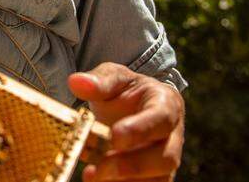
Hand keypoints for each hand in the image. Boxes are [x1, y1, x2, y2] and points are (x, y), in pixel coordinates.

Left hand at [68, 62, 184, 180]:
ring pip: (157, 180)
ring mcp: (165, 160)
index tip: (115, 136)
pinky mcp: (154, 178)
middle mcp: (172, 136)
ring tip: (92, 176)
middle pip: (165, 158)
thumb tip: (76, 82)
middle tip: (101, 167)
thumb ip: (98, 81)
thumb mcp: (113, 77)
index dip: (141, 130)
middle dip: (133, 166)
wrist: (131, 108)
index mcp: (166, 104)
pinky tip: (98, 181)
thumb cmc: (125, 91)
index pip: (161, 118)